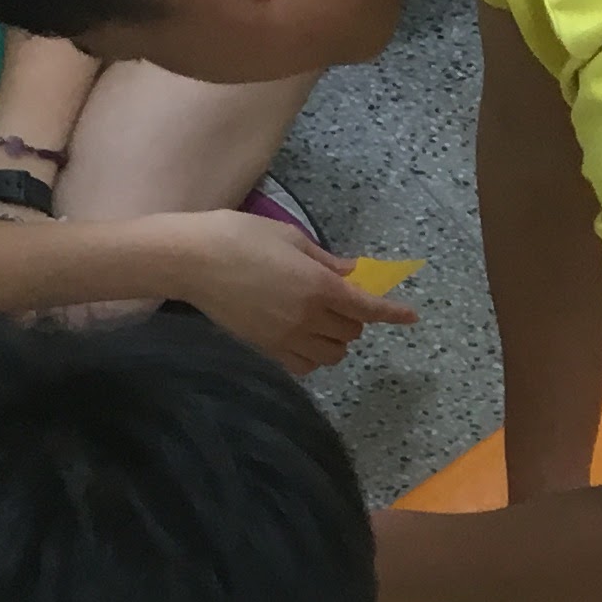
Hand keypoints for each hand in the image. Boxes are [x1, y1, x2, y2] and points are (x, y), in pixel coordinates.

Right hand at [161, 212, 418, 374]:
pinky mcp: (265, 349)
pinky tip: (303, 337)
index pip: (368, 308)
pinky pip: (303, 364)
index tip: (411, 317)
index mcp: (318, 286)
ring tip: (323, 320)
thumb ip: (326, 261)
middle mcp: (307, 317)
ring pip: (331, 354)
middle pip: (351, 332)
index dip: (393, 313)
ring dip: (336, 339)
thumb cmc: (238, 236)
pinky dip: (312, 355)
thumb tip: (352, 273)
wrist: (190, 260)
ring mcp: (285, 337)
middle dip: (355, 318)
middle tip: (342, 300)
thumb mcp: (289, 238)